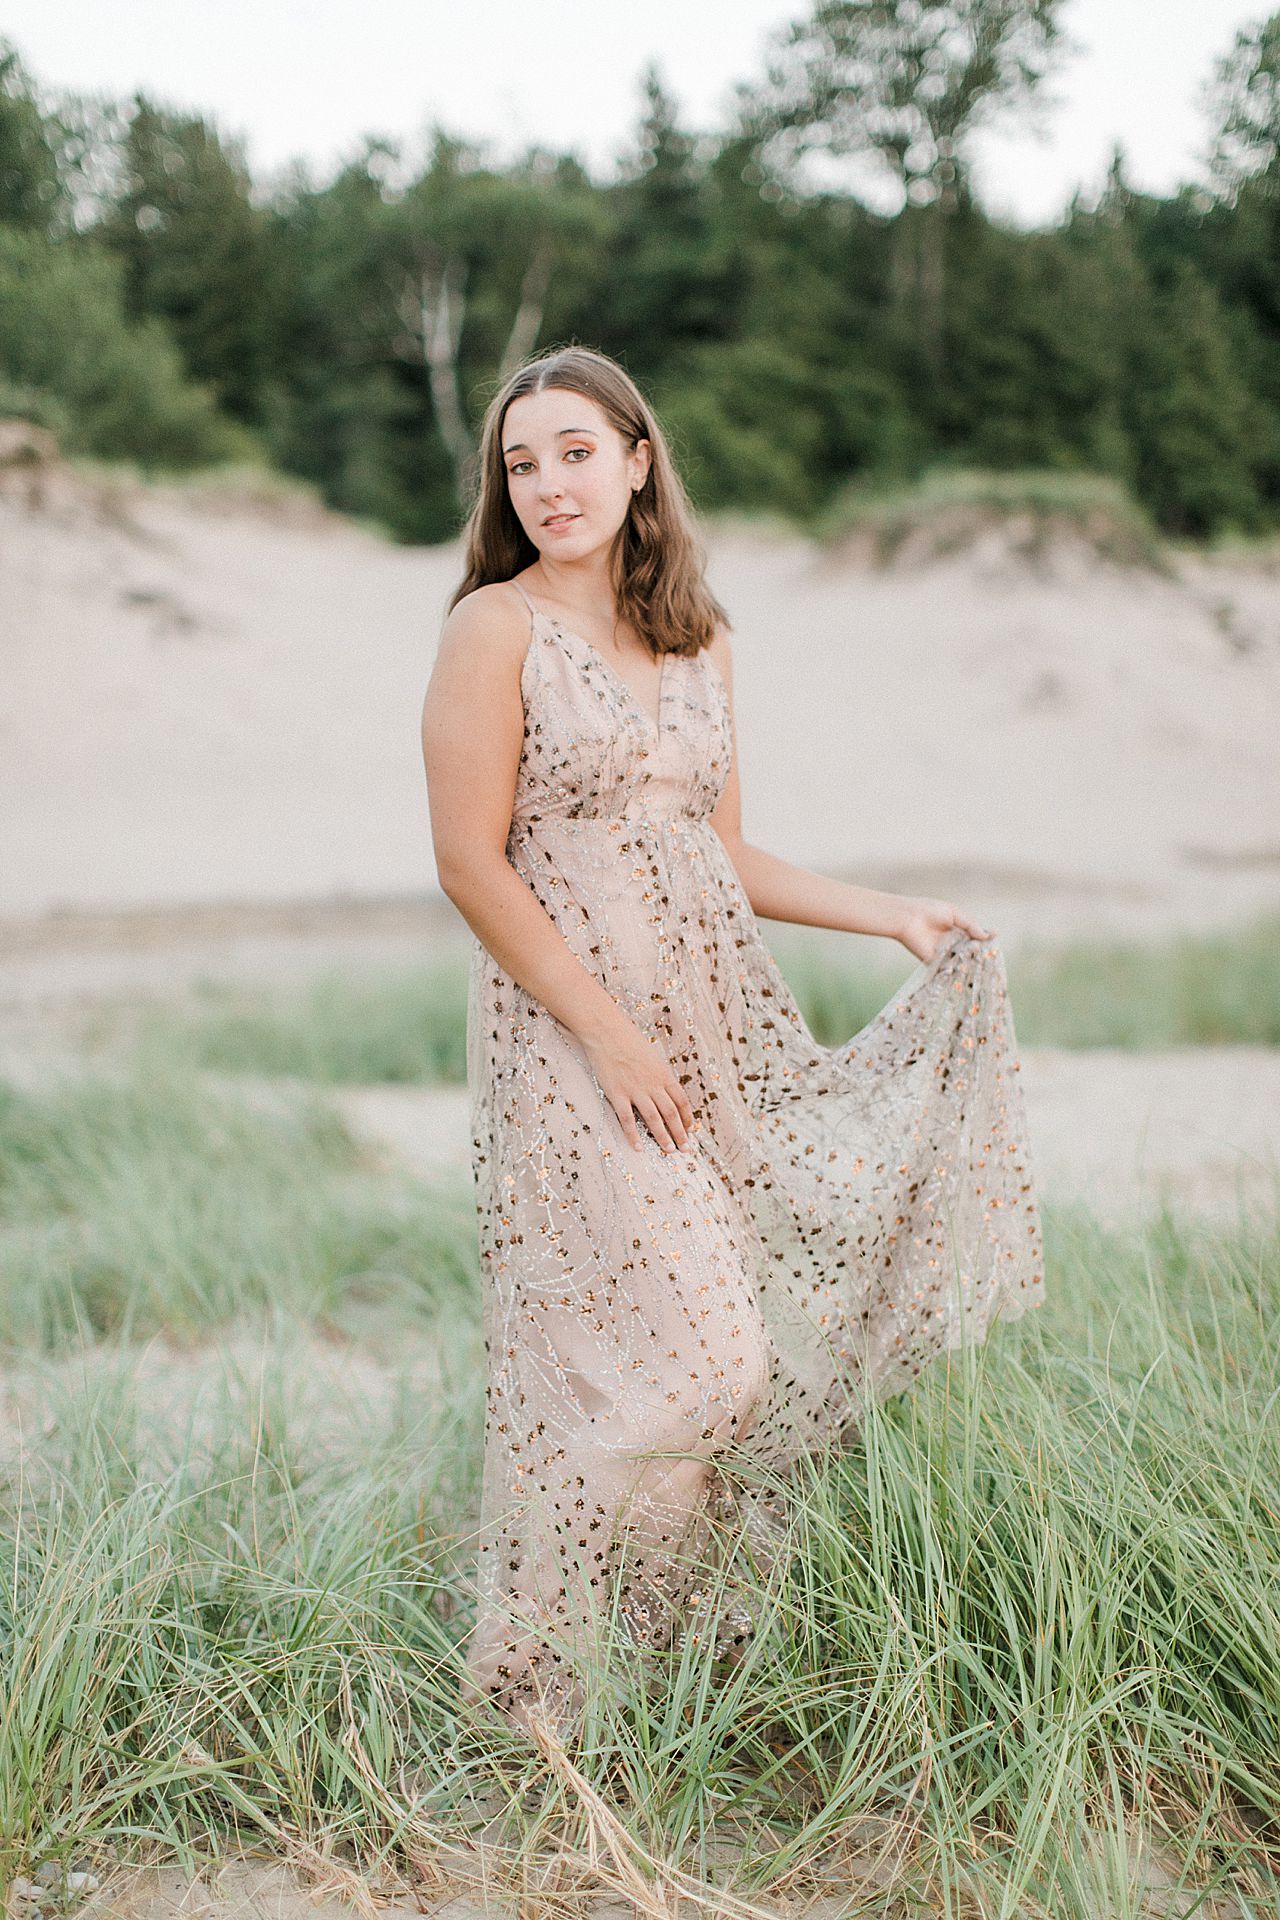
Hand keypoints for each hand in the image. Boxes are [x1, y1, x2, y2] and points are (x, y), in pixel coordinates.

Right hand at [579, 1015, 695, 1152]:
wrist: (607, 1032)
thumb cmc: (629, 1041)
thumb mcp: (652, 1056)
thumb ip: (659, 1075)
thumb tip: (666, 1090)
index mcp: (663, 1075)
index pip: (681, 1101)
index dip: (687, 1118)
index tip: (691, 1130)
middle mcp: (653, 1084)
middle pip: (671, 1114)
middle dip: (680, 1133)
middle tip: (686, 1149)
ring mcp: (635, 1090)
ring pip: (654, 1119)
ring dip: (663, 1137)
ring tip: (669, 1151)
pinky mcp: (617, 1094)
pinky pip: (628, 1119)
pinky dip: (634, 1135)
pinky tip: (639, 1147)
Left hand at [896, 895, 994, 965]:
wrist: (907, 918)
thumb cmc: (929, 910)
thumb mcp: (954, 913)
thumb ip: (970, 925)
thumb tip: (987, 935)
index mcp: (957, 929)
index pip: (975, 937)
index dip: (985, 939)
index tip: (995, 939)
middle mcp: (952, 943)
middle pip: (971, 951)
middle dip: (980, 952)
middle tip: (990, 953)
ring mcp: (944, 953)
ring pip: (962, 961)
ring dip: (971, 962)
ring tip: (981, 960)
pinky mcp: (935, 962)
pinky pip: (949, 968)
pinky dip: (958, 969)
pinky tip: (968, 968)